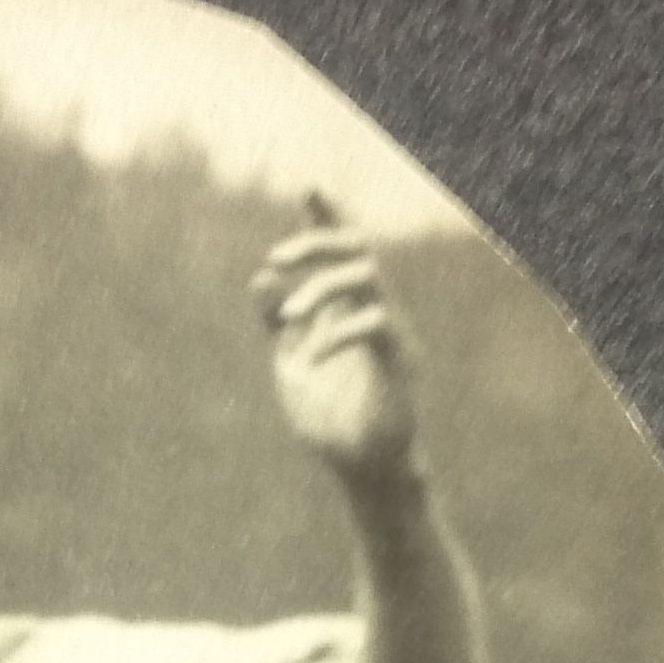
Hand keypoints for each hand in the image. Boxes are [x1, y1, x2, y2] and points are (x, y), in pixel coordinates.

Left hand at [252, 200, 419, 483]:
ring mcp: (393, 333)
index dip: (329, 218)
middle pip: (360, 248)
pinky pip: (375, 324)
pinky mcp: (401, 361)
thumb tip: (262, 278)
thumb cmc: (332, 423)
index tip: (309, 189)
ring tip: (289, 317)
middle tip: (277, 258)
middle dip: (318, 241)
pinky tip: (310, 358)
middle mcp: (377, 312)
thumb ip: (279, 325)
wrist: (360, 473)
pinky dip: (336, 333)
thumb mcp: (292, 366)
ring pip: (370, 278)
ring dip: (322, 289)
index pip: (345, 251)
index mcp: (351, 310)